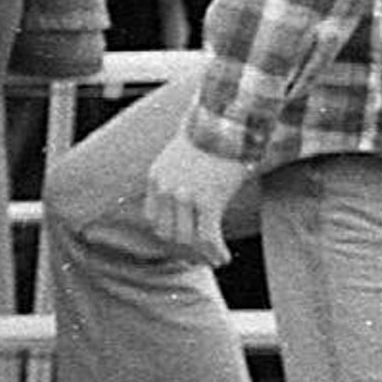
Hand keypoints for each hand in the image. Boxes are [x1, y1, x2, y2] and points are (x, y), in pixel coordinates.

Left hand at [142, 128, 244, 269]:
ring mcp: (185, 196)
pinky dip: (215, 251)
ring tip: (216, 258)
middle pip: (168, 232)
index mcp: (156, 177)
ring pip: (187, 239)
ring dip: (202, 253)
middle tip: (202, 255)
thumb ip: (178, 177)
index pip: (154, 219)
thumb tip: (188, 198)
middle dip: (185, 247)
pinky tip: (224, 258)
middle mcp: (166, 188)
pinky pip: (208, 237)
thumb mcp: (181, 157)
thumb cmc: (211, 138)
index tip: (184, 242)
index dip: (169, 234)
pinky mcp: (207, 200)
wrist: (227, 122)